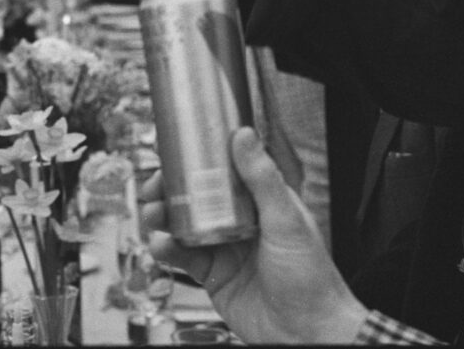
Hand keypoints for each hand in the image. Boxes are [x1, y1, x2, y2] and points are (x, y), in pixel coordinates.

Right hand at [140, 127, 368, 343]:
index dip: (196, 161)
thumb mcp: (287, 220)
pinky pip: (182, 257)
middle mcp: (240, 222)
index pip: (224, 172)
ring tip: (151, 215)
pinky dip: (166, 249)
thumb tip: (244, 135)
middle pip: (196, 197)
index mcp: (261, 202)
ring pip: (184, 225)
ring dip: (162, 217)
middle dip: (169, 190)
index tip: (174, 152)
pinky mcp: (213, 275)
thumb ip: (262, 179)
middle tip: (152, 187)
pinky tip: (160, 245)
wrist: (308, 333)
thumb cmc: (311, 278)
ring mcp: (225, 249)